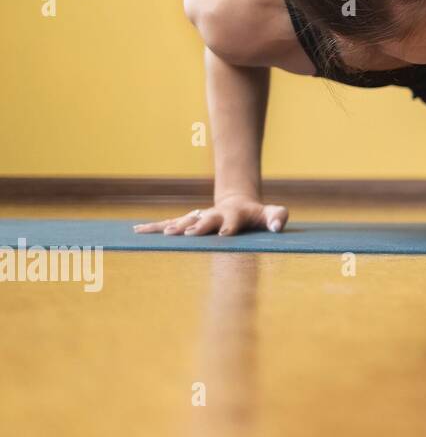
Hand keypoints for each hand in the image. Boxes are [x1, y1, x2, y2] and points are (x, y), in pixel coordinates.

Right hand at [133, 195, 288, 237]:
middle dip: (199, 226)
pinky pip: (170, 223)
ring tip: (164, 233)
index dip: (230, 226)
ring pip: (185, 220)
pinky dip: (155, 227)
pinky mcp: (189, 221)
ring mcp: (200, 216)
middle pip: (206, 219)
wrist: (238, 203)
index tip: (225, 233)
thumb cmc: (257, 215)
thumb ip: (277, 217)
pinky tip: (138, 231)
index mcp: (236, 214)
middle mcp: (215, 214)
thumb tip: (276, 226)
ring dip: (175, 227)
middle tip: (190, 233)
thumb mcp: (272, 213)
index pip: (233, 220)